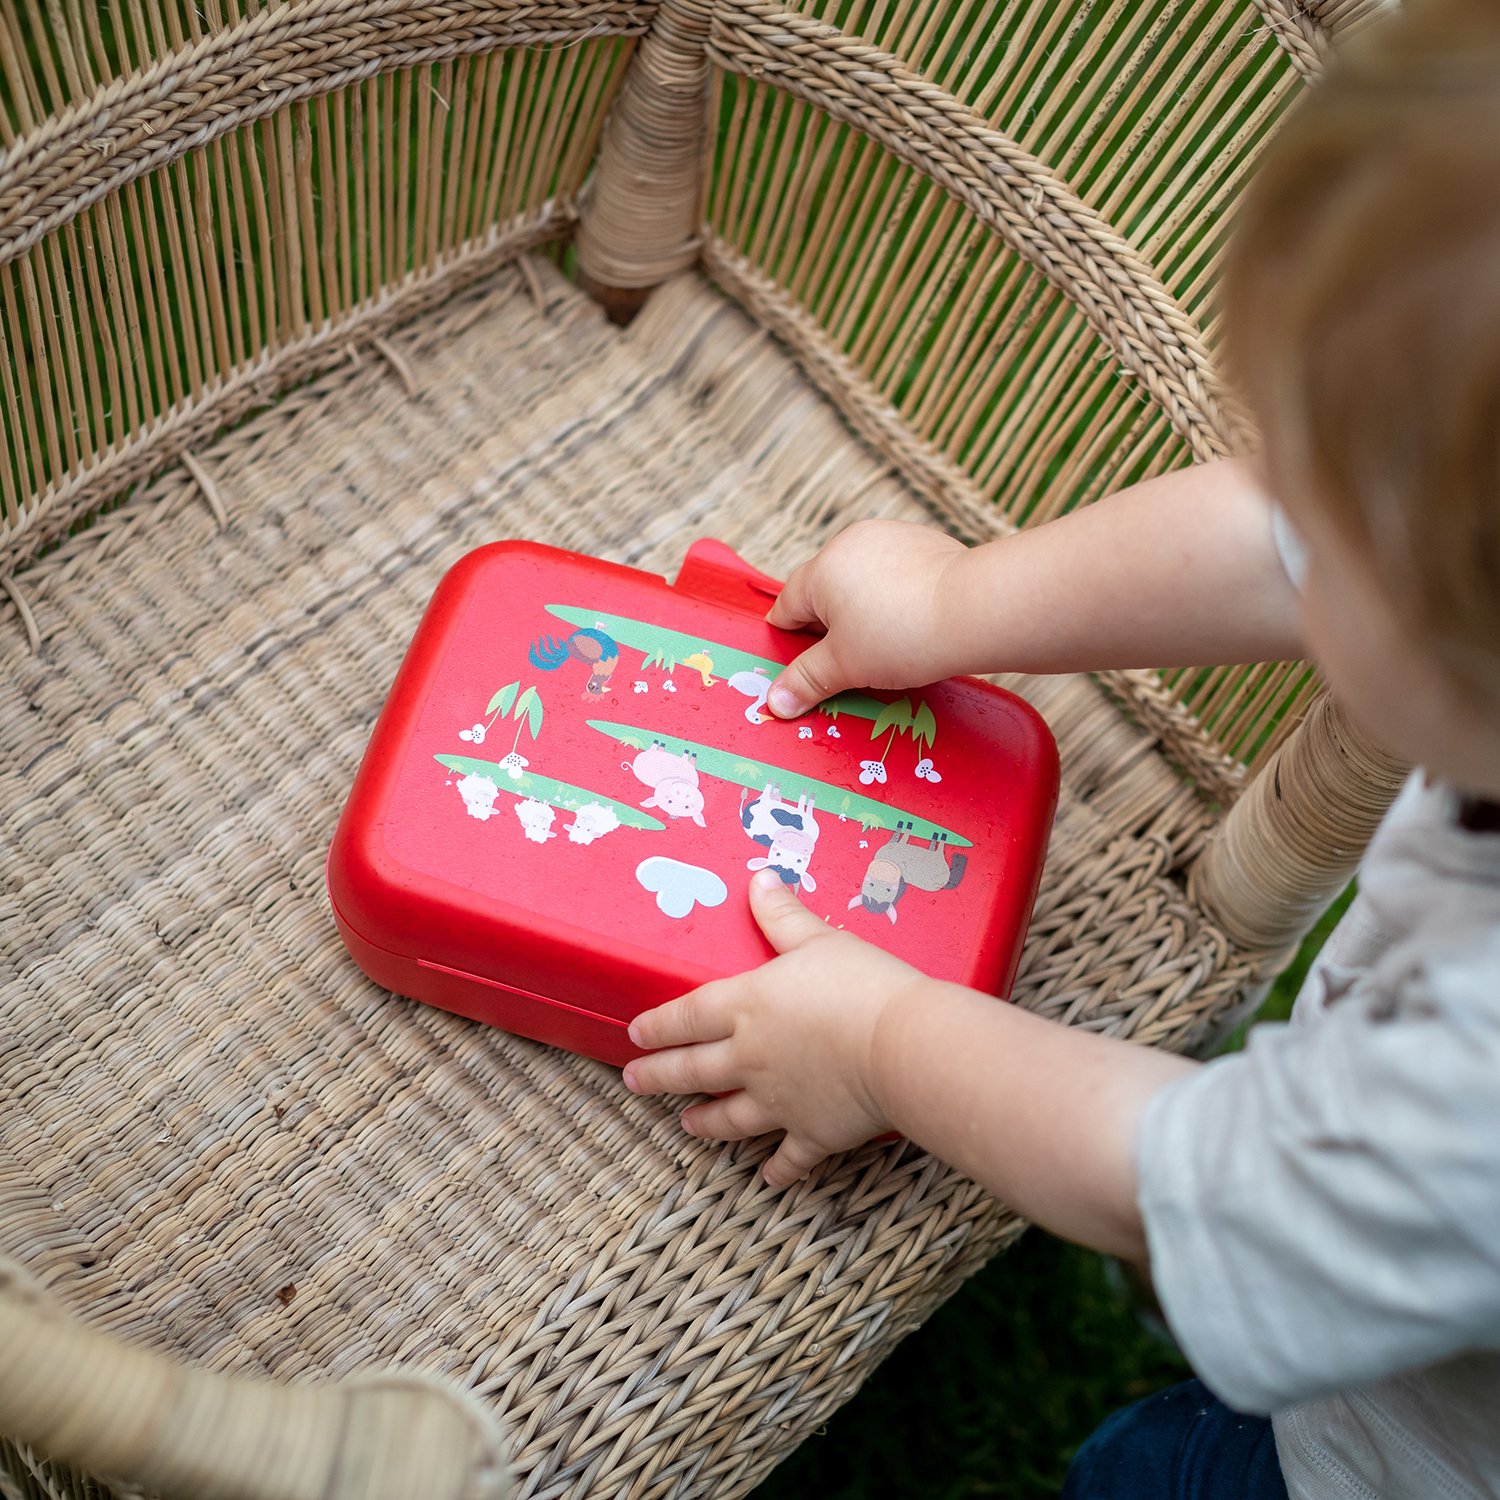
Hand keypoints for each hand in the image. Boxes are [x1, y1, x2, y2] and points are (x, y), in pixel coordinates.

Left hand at [622, 869, 927, 1186]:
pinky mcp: (812, 1133)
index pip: (687, 1016)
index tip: (635, 1035)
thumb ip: (783, 915)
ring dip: (705, 1122)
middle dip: (659, 1076)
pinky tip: (768, 1178)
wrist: (902, 1047)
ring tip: (687, 1125)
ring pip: (729, 1117)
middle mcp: (750, 1057)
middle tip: (633, 1082)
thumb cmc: (861, 986)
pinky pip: (788, 1157)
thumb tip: (759, 880)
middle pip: (692, 1069)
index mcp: (747, 1006)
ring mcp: (778, 1101)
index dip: (658, 1025)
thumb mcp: (819, 940)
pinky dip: (777, 1168)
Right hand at [765, 519, 967, 717]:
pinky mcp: (923, 540)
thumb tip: (775, 702)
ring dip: (862, 606)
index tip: (800, 661)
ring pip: (860, 577)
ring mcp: (889, 535)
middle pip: (824, 589)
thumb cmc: (903, 637)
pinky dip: (895, 593)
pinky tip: (912, 619)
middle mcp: (850, 543)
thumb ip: (806, 680)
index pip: (787, 606)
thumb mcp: (845, 666)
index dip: (789, 638)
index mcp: (822, 570)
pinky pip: (894, 570)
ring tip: (885, 641)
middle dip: (830, 624)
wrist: (975, 610)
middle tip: (848, 660)